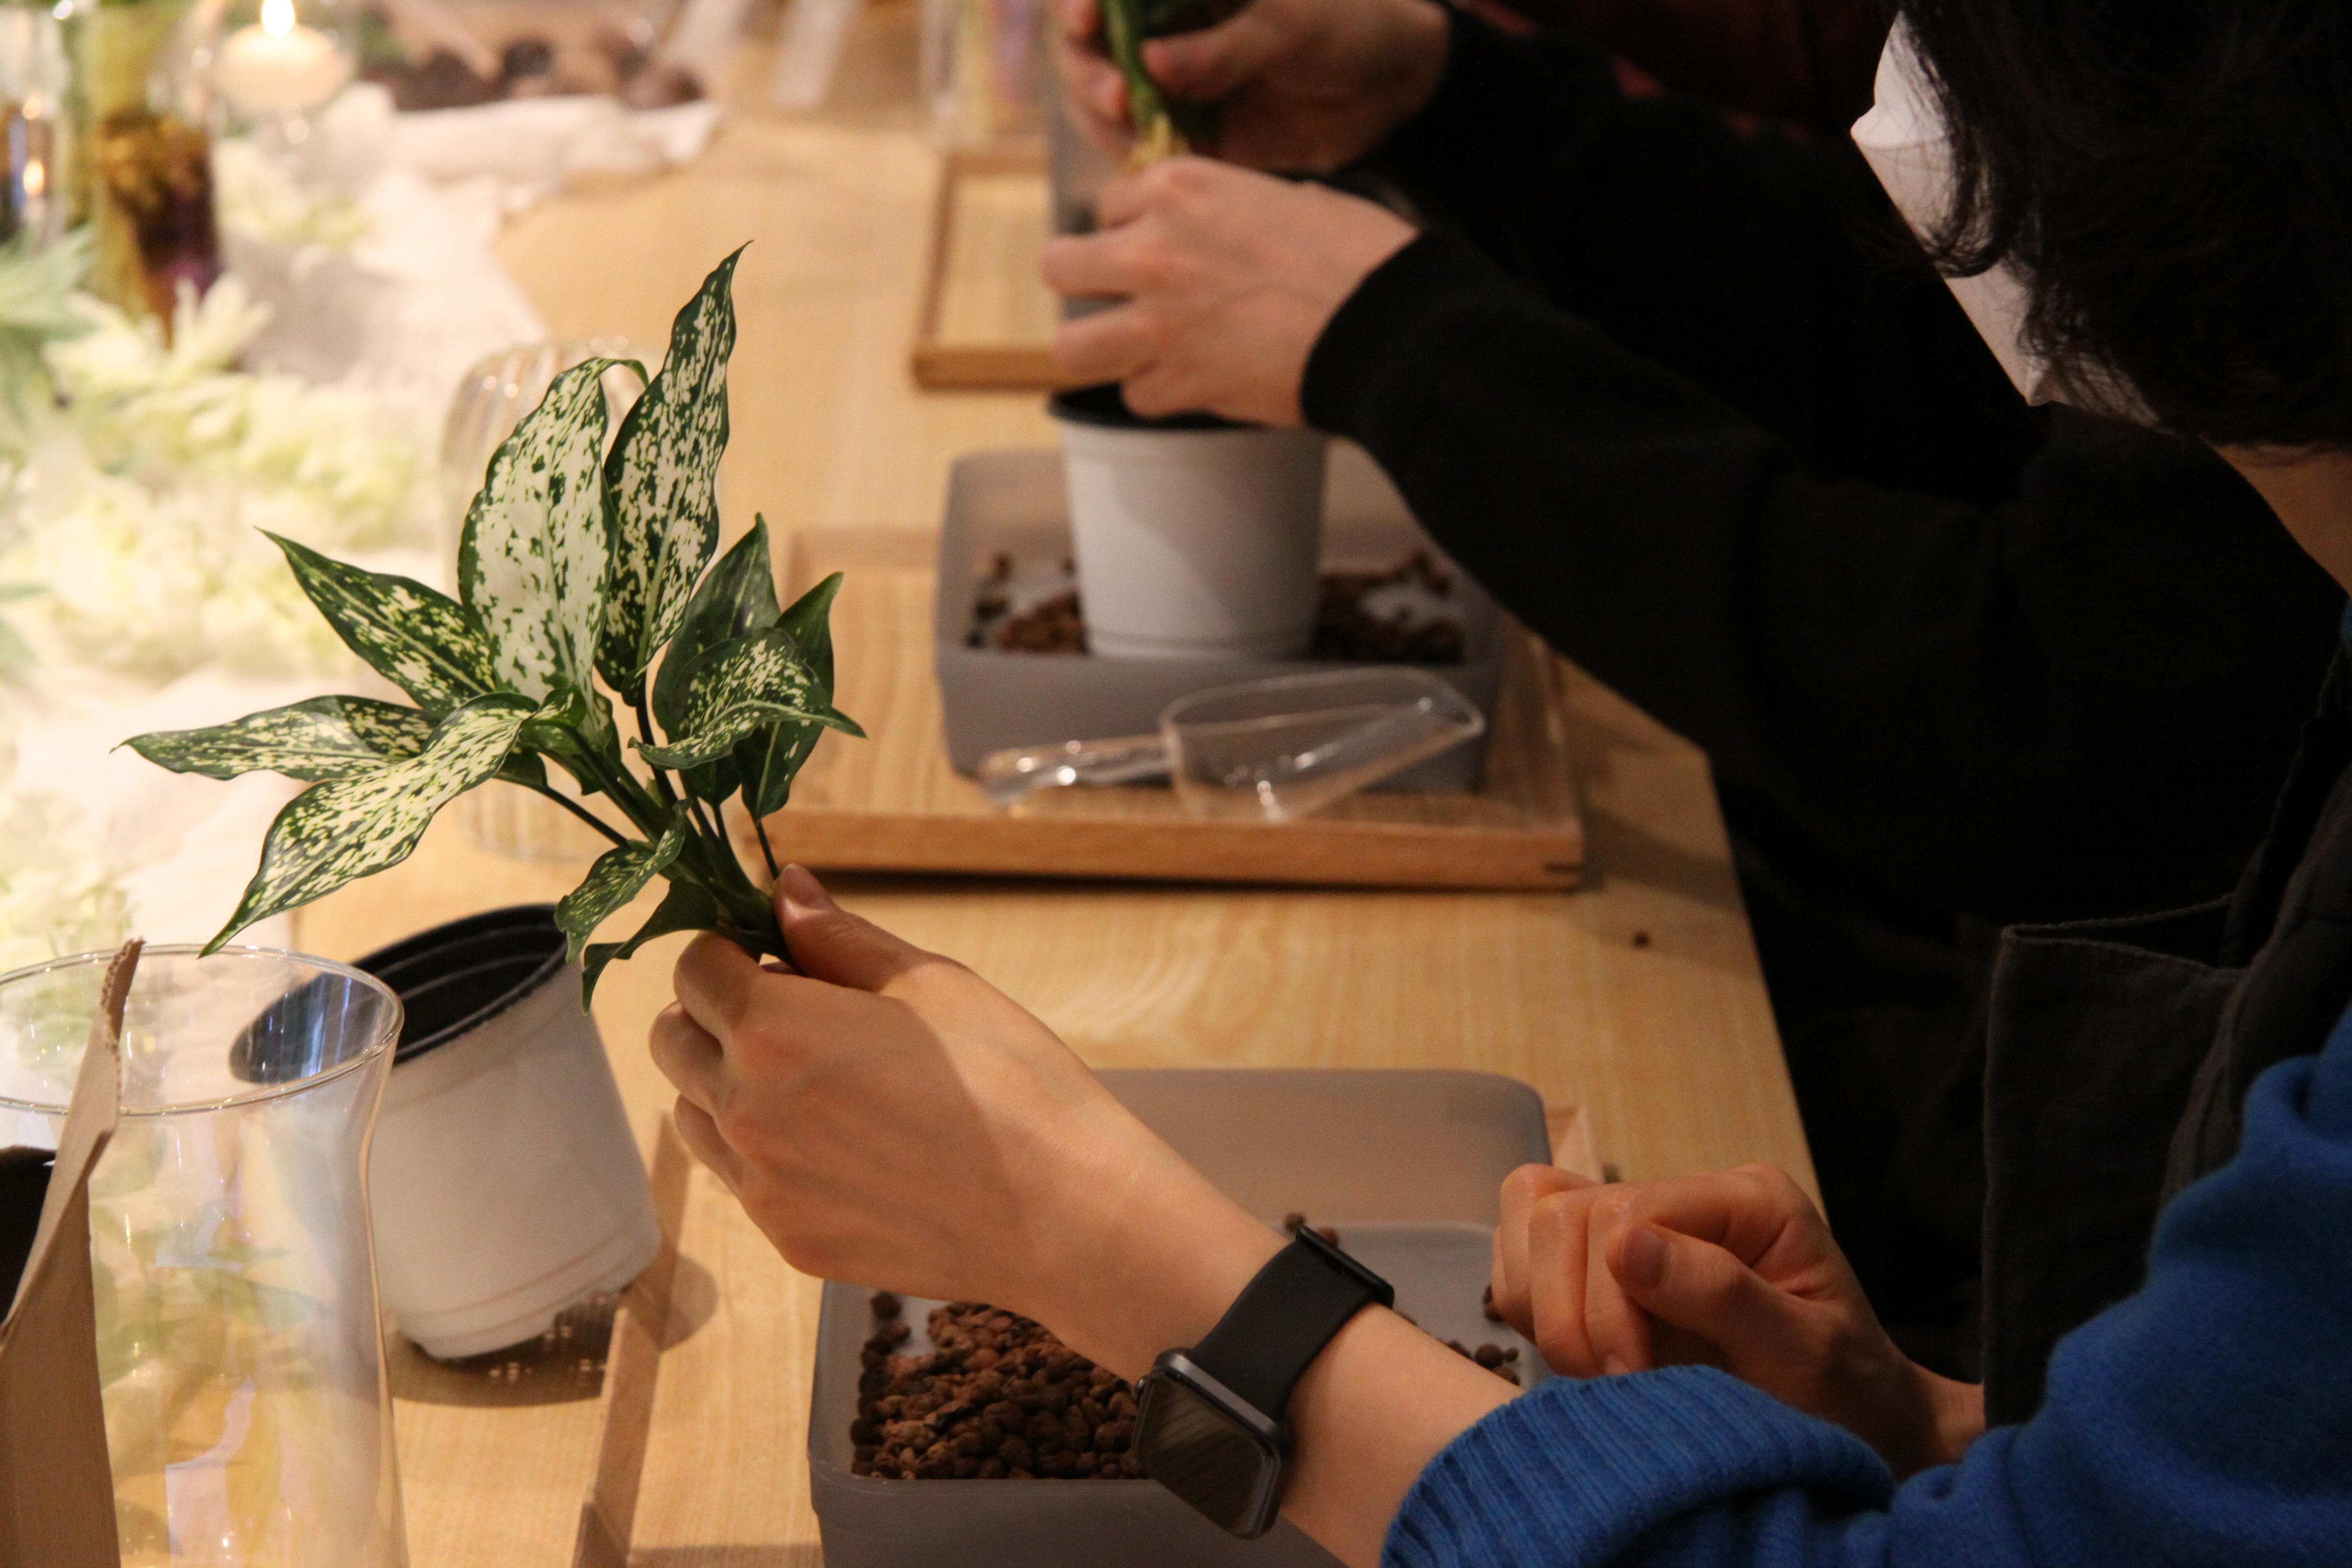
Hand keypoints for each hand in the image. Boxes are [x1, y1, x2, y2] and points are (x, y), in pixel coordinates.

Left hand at [652, 865, 1280, 1378]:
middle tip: (792, 1011)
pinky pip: (742, 1180)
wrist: (1063, 1213)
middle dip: (712, 1013)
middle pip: (672, 1041)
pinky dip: (767, 1151)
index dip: (732, 951)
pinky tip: (848, 1145)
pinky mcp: (789, 1240)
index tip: (778, 956)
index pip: (693, 969)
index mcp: (773, 1030)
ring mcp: (762, 1186)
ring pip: (692, 1114)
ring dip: (727, 1083)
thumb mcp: (930, 983)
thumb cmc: (1009, 1082)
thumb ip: (838, 938)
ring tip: (817, 1082)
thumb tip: (785, 890)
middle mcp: (745, 1111)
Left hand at [1041, 158, 1413, 422]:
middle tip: (1114, 297)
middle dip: (1083, 282)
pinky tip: (1189, 384)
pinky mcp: (1179, 383)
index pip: (1109, 204)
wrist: (1388, 326)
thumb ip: (1235, 205)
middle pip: (1060, 266)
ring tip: (1127, 351)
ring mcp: (1158, 322)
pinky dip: (1159, 395)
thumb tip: (1226, 224)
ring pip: (1072, 345)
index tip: (1152, 244)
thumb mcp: (1291, 195)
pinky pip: (1135, 396)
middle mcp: (1153, 250)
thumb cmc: (1359, 254)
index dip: (1129, 227)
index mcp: (1182, 188)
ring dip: (1097, 348)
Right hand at [1053, 0, 1449, 169]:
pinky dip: (1133, 151)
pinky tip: (1149, 156)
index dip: (1080, 3)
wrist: (1386, 87)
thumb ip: (1222, 49)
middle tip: (1116, 95)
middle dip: (1087, 68)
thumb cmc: (1343, 26)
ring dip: (1101, 116)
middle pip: (1083, 45)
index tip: (1088, 19)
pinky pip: (1137, 143)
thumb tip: (1151, 65)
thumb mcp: (1287, 27)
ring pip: (1098, 97)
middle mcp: (1158, 26)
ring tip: (1133, 127)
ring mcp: (1164, 80)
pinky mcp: (1182, 129)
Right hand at [1490, 1163, 1984, 1477]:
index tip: (1633, 1377)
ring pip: (1528, 1225)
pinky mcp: (1600, 1267)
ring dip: (1546, 1312)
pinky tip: (1585, 1360)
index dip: (1609, 1299)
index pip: (1622, 1210)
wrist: (1859, 1431)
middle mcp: (1683, 1198)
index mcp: (1744, 1199)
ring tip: (1603, 1375)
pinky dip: (1532, 1313)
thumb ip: (1723, 1293)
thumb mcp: (1807, 1352)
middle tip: (1617, 1382)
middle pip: (1562, 1213)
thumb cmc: (1846, 1396)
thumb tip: (1623, 1244)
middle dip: (1571, 1310)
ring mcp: (1636, 1229)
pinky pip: (1522, 1260)